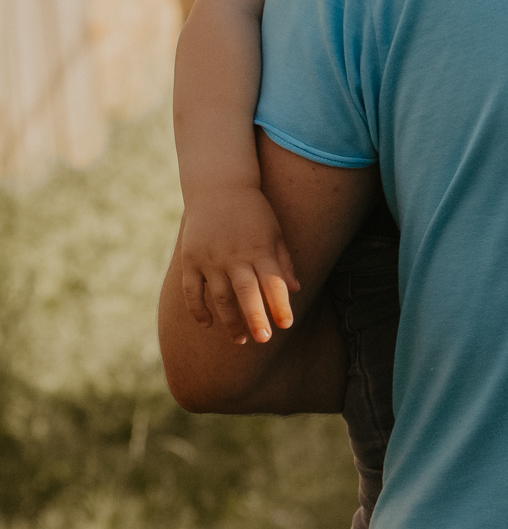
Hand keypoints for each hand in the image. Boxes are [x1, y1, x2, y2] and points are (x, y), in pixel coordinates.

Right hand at [177, 184, 301, 344]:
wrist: (219, 188)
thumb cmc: (253, 212)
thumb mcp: (275, 232)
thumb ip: (283, 261)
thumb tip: (295, 289)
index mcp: (260, 249)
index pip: (273, 283)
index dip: (280, 305)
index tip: (287, 325)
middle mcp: (235, 256)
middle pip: (246, 293)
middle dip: (255, 318)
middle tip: (264, 339)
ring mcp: (210, 259)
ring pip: (219, 297)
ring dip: (229, 321)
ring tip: (241, 341)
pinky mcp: (190, 260)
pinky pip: (192, 291)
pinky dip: (198, 310)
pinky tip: (208, 324)